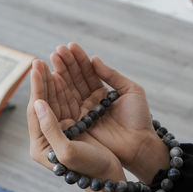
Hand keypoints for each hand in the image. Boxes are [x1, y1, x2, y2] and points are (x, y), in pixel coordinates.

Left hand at [27, 60, 125, 191]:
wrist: (109, 178)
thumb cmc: (90, 168)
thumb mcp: (67, 151)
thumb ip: (49, 128)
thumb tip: (37, 103)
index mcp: (40, 145)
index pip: (35, 111)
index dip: (36, 88)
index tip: (36, 68)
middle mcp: (47, 137)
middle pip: (43, 103)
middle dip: (42, 81)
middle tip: (38, 61)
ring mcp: (60, 131)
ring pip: (54, 102)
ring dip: (52, 82)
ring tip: (49, 63)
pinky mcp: (73, 128)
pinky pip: (66, 104)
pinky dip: (65, 90)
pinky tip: (62, 76)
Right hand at [50, 43, 169, 182]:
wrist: (139, 145)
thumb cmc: (139, 119)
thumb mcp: (131, 91)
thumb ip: (112, 75)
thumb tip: (94, 59)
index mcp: (103, 93)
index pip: (88, 72)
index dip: (79, 59)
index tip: (69, 46)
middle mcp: (91, 101)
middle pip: (76, 79)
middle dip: (66, 64)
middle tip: (57, 50)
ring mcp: (84, 112)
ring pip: (69, 89)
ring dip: (60, 73)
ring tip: (53, 58)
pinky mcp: (79, 123)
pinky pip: (68, 104)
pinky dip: (60, 90)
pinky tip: (54, 76)